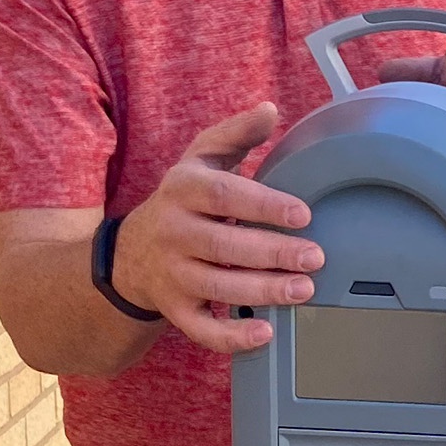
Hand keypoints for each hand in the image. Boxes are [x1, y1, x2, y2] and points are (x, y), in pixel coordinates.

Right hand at [111, 103, 322, 353]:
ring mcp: (172, 274)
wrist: (130, 252)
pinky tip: (265, 333)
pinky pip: (201, 329)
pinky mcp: (174, 309)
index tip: (302, 213)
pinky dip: (231, 337)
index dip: (263, 205)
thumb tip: (269, 109)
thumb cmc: (183, 201)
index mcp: (183, 189)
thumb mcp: (201, 160)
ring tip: (303, 290)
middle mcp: (173, 231)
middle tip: (315, 257)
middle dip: (273, 253)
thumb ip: (235, 135)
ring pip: (217, 287)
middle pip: (224, 245)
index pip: (223, 196)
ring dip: (262, 291)